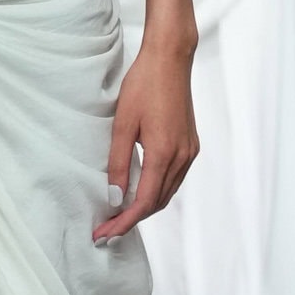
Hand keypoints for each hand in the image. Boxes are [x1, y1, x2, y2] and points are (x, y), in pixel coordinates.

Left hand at [95, 30, 198, 240]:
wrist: (170, 60)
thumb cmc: (143, 86)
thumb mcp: (122, 124)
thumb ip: (119, 163)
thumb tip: (115, 197)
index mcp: (164, 153)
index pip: (143, 202)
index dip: (123, 222)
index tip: (104, 234)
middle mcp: (182, 157)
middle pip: (157, 203)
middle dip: (131, 220)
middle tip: (106, 231)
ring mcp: (190, 152)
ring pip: (167, 193)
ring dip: (144, 208)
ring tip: (119, 217)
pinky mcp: (191, 145)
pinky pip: (174, 179)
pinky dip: (156, 192)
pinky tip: (140, 193)